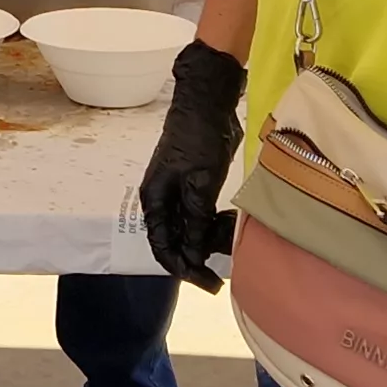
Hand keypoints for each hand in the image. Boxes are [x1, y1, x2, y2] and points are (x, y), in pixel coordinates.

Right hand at [138, 41, 249, 290]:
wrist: (207, 104)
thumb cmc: (198, 140)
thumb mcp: (199, 183)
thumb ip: (196, 221)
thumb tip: (194, 254)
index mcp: (154, 200)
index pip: (163, 247)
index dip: (183, 269)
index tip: (208, 283)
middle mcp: (162, 201)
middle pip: (177, 242)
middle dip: (199, 258)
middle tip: (223, 272)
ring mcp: (178, 194)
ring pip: (192, 230)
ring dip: (210, 239)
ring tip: (232, 238)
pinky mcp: (195, 187)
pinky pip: (202, 216)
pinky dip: (216, 224)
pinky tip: (231, 223)